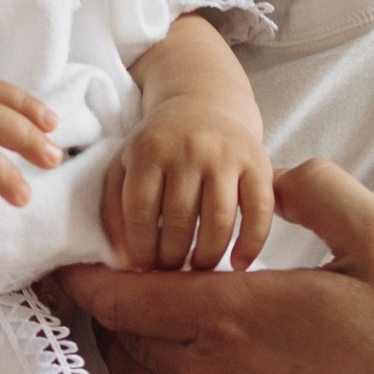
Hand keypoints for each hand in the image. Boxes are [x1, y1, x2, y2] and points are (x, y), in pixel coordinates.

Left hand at [56, 161, 373, 373]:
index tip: (73, 261)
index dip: (88, 275)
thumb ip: (318, 189)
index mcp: (231, 315)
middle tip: (105, 289)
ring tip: (136, 332)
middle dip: (104, 312)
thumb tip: (276, 177)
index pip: (121, 294)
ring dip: (127, 358)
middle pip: (119, 342)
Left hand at [103, 100, 276, 273]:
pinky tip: (238, 263)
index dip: (141, 248)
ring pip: (218, 221)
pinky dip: (251, 243)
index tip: (145, 266)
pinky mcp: (258, 161)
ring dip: (207, 256)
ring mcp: (225, 154)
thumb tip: (123, 263)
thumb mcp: (125, 165)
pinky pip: (259, 211)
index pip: (140, 212)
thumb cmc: (159, 145)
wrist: (204, 102)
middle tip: (172, 271)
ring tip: (198, 268)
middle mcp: (188, 149)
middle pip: (179, 221)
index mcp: (149, 150)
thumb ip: (114, 211)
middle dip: (173, 258)